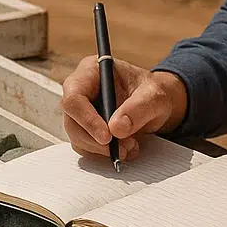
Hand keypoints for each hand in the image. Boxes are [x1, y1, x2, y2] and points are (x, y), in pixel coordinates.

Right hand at [59, 56, 187, 160]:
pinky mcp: (85, 130)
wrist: (154, 105)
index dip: (87, 119)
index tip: (107, 136)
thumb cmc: (151, 93)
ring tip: (130, 146)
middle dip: (96, 140)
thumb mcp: (154, 96)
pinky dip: (104, 154)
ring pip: (77, 137)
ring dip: (102, 149)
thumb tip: (116, 128)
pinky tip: (125, 149)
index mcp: (91, 72)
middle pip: (72, 121)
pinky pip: (86, 148)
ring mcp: (80, 112)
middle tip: (122, 148)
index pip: (74, 97)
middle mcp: (80, 91)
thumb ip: (138, 108)